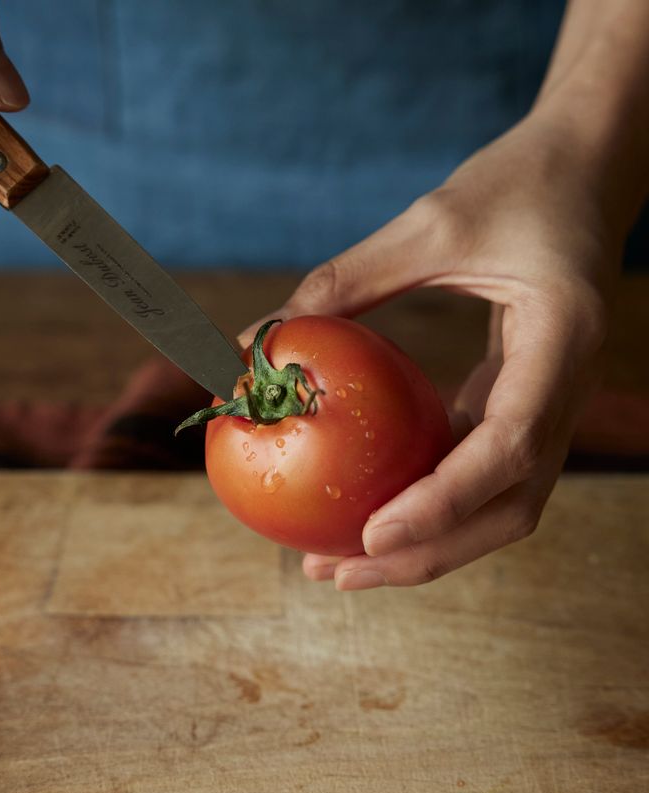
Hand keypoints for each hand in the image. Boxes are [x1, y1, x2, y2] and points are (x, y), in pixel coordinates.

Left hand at [240, 110, 616, 588]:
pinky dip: (431, 496)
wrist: (588, 166)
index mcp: (561, 343)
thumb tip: (257, 338)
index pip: (508, 448)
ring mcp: (550, 399)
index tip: (370, 538)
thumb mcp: (430, 223)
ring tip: (343, 561)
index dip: (442, 504)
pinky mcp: (524, 396)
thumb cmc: (519, 181)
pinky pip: (482, 465)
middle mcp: (566, 388)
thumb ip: (345, 281)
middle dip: (429, 554)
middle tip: (338, 573)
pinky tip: (375, 502)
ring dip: (428, 540)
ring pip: (499, 500)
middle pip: (509, 506)